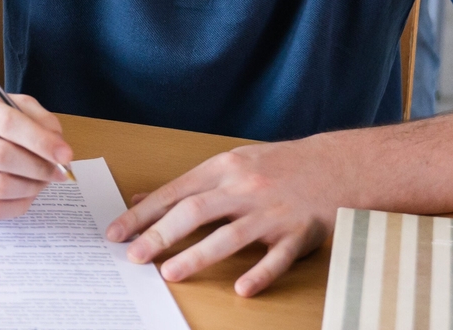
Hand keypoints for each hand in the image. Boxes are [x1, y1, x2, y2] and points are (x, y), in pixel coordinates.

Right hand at [0, 85, 74, 218]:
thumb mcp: (12, 104)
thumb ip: (39, 119)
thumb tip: (58, 149)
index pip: (6, 122)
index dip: (40, 141)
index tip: (65, 155)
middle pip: (1, 156)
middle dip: (38, 168)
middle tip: (57, 172)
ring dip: (30, 188)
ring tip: (41, 182)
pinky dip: (16, 206)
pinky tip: (25, 195)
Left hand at [106, 140, 342, 296]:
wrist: (337, 165)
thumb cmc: (277, 167)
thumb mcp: (230, 164)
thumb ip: (188, 185)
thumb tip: (141, 199)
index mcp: (222, 170)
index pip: (173, 193)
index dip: (142, 214)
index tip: (116, 233)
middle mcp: (244, 189)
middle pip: (195, 212)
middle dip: (160, 235)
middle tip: (134, 257)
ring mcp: (271, 212)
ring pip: (230, 236)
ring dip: (198, 256)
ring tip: (170, 273)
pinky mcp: (299, 233)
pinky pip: (277, 257)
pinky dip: (259, 273)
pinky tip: (241, 288)